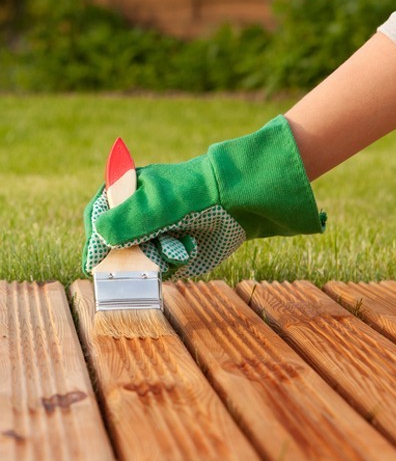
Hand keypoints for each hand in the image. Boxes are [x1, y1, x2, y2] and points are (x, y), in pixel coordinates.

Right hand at [83, 115, 325, 278]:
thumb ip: (124, 222)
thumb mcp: (154, 206)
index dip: (95, 242)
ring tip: (179, 246)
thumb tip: (99, 239)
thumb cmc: (192, 196)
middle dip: (132, 255)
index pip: (97, 218)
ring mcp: (156, 233)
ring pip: (139, 260)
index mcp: (125, 192)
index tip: (94, 264)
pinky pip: (161, 268)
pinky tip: (189, 247)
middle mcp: (137, 214)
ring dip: (157, 258)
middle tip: (150, 254)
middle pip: (116, 246)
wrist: (237, 202)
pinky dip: (173, 262)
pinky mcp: (173, 250)